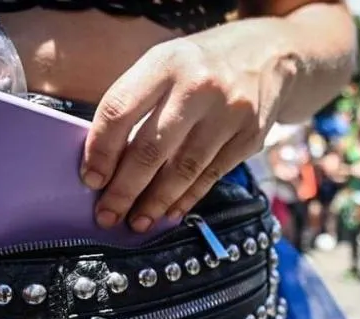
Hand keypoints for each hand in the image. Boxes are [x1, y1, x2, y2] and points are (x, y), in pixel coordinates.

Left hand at [82, 37, 288, 232]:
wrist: (269, 56)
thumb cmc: (203, 64)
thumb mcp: (166, 63)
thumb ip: (138, 102)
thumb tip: (107, 160)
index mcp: (166, 62)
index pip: (120, 110)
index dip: (101, 150)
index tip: (90, 179)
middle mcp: (199, 87)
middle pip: (152, 148)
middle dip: (125, 188)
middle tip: (107, 214)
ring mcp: (230, 113)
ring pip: (184, 169)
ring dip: (156, 202)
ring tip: (137, 221)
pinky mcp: (250, 137)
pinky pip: (211, 176)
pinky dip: (187, 198)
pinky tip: (170, 212)